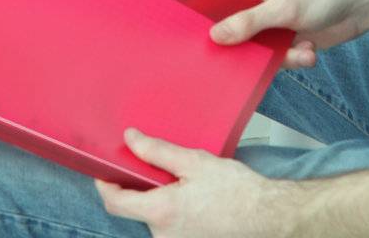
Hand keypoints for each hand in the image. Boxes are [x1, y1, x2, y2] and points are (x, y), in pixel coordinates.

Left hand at [96, 131, 286, 237]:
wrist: (265, 216)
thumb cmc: (235, 191)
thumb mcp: (193, 161)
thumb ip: (157, 151)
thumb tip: (131, 140)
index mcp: (161, 212)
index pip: (116, 203)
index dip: (104, 185)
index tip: (103, 171)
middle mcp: (163, 235)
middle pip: (135, 209)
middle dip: (138, 186)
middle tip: (153, 165)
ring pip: (154, 216)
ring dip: (158, 197)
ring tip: (182, 180)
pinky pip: (169, 224)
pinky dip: (172, 208)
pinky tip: (192, 195)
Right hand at [210, 0, 368, 68]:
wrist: (359, 4)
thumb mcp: (283, 7)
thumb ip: (249, 22)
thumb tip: (215, 35)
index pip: (218, 7)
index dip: (210, 26)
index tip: (205, 49)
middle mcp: (256, 6)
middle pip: (236, 35)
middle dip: (248, 51)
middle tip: (257, 61)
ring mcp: (272, 25)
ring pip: (258, 53)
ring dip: (281, 57)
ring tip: (302, 49)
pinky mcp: (287, 42)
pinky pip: (278, 60)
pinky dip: (295, 59)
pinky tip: (310, 50)